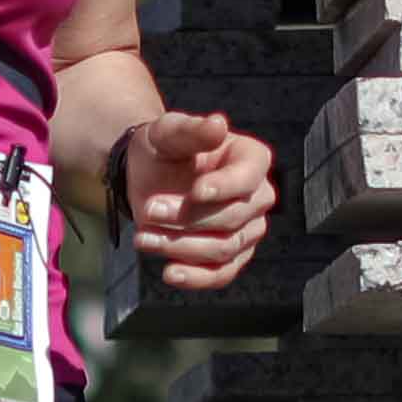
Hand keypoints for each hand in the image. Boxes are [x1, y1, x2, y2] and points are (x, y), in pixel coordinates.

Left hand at [107, 106, 275, 290]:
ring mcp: (248, 230)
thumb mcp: (168, 132)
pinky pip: (221, 275)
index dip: (224, 187)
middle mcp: (258, 197)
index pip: (248, 178)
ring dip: (180, 246)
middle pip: (232, 218)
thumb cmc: (164, 149)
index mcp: (252, 159)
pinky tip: (169, 273)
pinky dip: (196, 278)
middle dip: (187, 218)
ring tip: (142, 237)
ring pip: (223, 249)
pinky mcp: (231, 258)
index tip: (195, 191)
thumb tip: (218, 124)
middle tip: (148, 209)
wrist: (148, 177)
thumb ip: (191, 129)